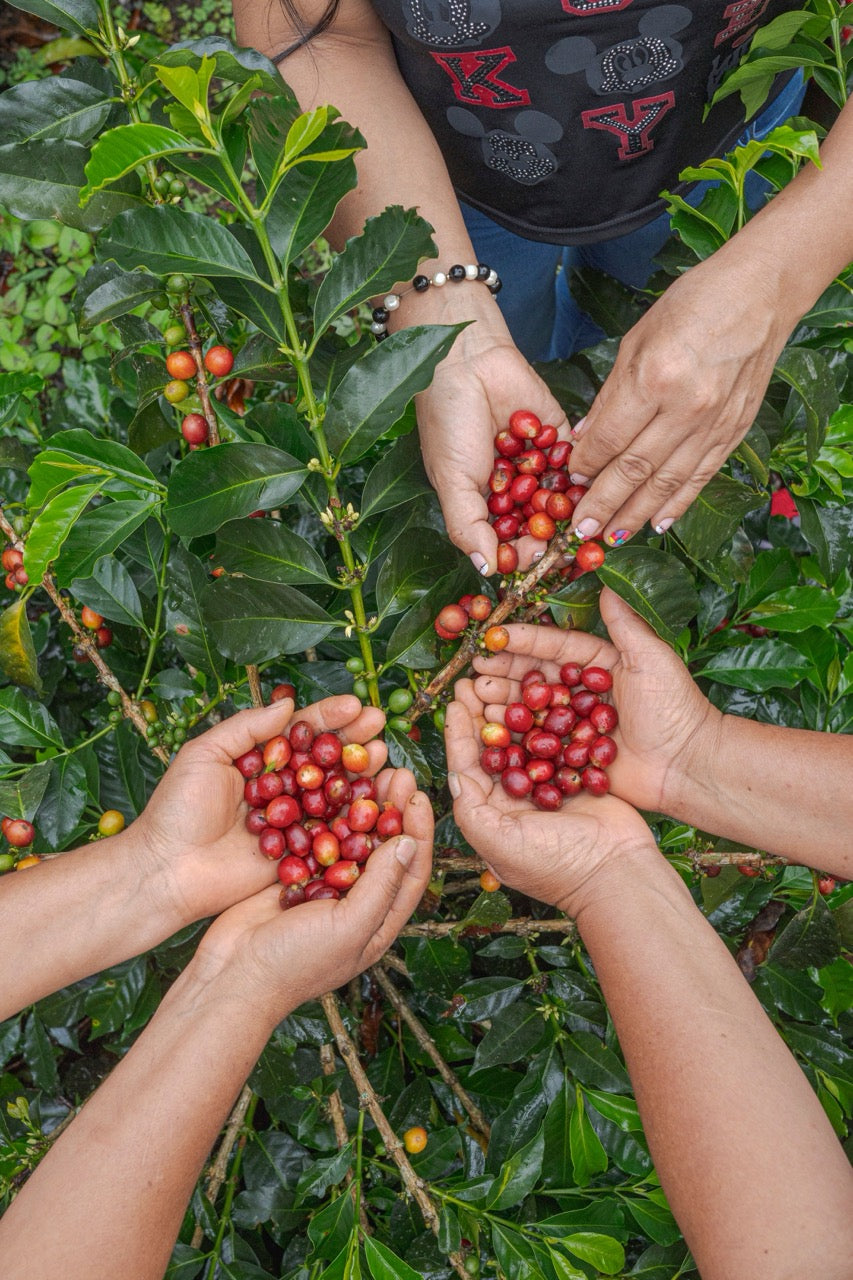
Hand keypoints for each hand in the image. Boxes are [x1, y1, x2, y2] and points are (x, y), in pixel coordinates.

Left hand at [133, 695, 386, 928]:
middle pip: (327, 759)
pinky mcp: (299, 855)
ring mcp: (294, 822)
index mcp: (261, 761)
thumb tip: (287, 706)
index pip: (302, 732)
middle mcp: (283, 788)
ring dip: (363, 774)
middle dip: (355, 740)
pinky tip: (379, 800)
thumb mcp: (204, 755)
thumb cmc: (176, 811)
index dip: (329, 717)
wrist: (166, 871)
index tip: (355, 705)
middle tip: (380, 723)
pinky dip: (357, 819)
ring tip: (385, 755)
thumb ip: (246, 728)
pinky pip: (332, 835)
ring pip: (336, 794)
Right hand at [192, 768, 432, 1020]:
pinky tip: (327, 784)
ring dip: (361, 805)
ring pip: (351, 836)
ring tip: (367, 771)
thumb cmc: (296, 963)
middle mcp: (357, 902)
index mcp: (379, 921)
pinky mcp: (295, 875)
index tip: (417, 796)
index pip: (412, 870)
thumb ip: (381, 885)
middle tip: (395, 772)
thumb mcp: (349, 926)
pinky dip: (324, 812)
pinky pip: (316, 837)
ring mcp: (324, 887)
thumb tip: (409, 843)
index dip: (419, 832)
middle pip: (384, 847)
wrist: (233, 975)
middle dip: (392, 809)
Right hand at [416, 319, 570, 574]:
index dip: (523, 553)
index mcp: (485, 504)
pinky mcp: (560, 437)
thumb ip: (467, 527)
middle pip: (540, 524)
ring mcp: (538, 463)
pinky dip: (575, 472)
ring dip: (567, 509)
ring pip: (561, 497)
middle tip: (561, 542)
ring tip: (573, 516)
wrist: (466, 362)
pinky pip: (575, 462)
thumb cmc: (448, 422)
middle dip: (551, 535)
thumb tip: (486, 570)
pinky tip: (574, 480)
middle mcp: (514, 488)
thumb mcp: (451, 481)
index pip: (509, 540)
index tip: (535, 558)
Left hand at [446, 678, 652, 916]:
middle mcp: (516, 798)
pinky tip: (540, 693)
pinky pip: (556, 741)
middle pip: (492, 748)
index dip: (459, 734)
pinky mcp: (575, 775)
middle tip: (472, 681)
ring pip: (522, 740)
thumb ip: (472, 811)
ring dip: (510, 711)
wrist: (617, 872)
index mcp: (492, 815)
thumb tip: (453, 775)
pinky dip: (546, 718)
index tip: (454, 703)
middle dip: (480, 715)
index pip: (467, 768)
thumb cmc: (556, 866)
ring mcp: (546, 785)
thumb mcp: (501, 844)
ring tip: (501, 681)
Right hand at [469, 588, 717, 814]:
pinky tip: (489, 729)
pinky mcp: (570, 756)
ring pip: (530, 709)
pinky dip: (512, 737)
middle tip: (474, 668)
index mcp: (599, 664)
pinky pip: (537, 745)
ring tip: (476, 695)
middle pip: (535, 676)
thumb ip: (625, 623)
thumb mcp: (652, 657)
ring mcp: (573, 725)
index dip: (523, 640)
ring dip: (502, 701)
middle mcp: (582, 692)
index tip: (494, 636)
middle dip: (503, 670)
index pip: (554, 646)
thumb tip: (607, 581)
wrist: (689, 765)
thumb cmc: (675, 708)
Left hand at [566, 252, 792, 544]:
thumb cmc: (692, 306)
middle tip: (580, 530)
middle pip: (635, 470)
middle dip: (603, 504)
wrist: (760, 295)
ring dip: (636, 513)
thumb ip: (610, 396)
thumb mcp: (636, 341)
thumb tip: (585, 440)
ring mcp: (714, 423)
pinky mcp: (734, 431)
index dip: (585, 466)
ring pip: (667, 482)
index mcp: (655, 379)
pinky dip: (678, 503)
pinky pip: (700, 476)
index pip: (609, 439)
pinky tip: (658, 523)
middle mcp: (686, 408)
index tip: (568, 481)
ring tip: (610, 536)